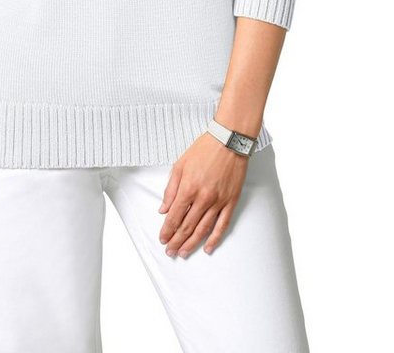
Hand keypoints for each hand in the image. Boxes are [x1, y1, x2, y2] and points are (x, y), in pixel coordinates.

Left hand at [158, 132, 247, 257]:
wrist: (229, 141)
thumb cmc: (204, 150)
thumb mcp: (180, 165)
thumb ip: (170, 189)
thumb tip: (163, 209)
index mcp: (188, 188)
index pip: (174, 216)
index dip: (167, 230)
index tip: (163, 239)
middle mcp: (203, 198)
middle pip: (187, 226)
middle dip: (176, 241)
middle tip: (170, 251)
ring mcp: (218, 202)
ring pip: (203, 229)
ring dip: (191, 243)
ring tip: (183, 253)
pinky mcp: (231, 202)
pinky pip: (222, 225)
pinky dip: (214, 239)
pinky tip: (208, 248)